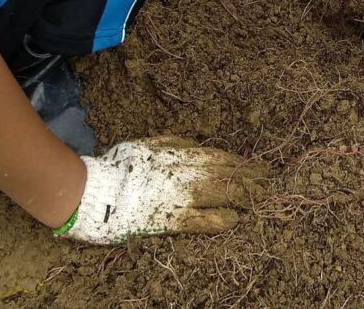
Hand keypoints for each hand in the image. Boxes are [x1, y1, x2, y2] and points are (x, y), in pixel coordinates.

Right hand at [65, 137, 257, 244]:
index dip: (240, 161)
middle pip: (224, 174)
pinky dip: (220, 219)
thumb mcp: (148, 144)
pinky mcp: (169, 220)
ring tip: (260, 196)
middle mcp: (181, 173)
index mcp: (176, 154)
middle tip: (269, 179)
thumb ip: (174, 143)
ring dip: (242, 195)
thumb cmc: (119, 166)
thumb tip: (198, 144)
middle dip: (249, 177)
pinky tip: (234, 219)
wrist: (93, 192)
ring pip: (218, 193)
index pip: (217, 157)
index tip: (257, 164)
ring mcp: (177, 197)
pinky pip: (201, 220)